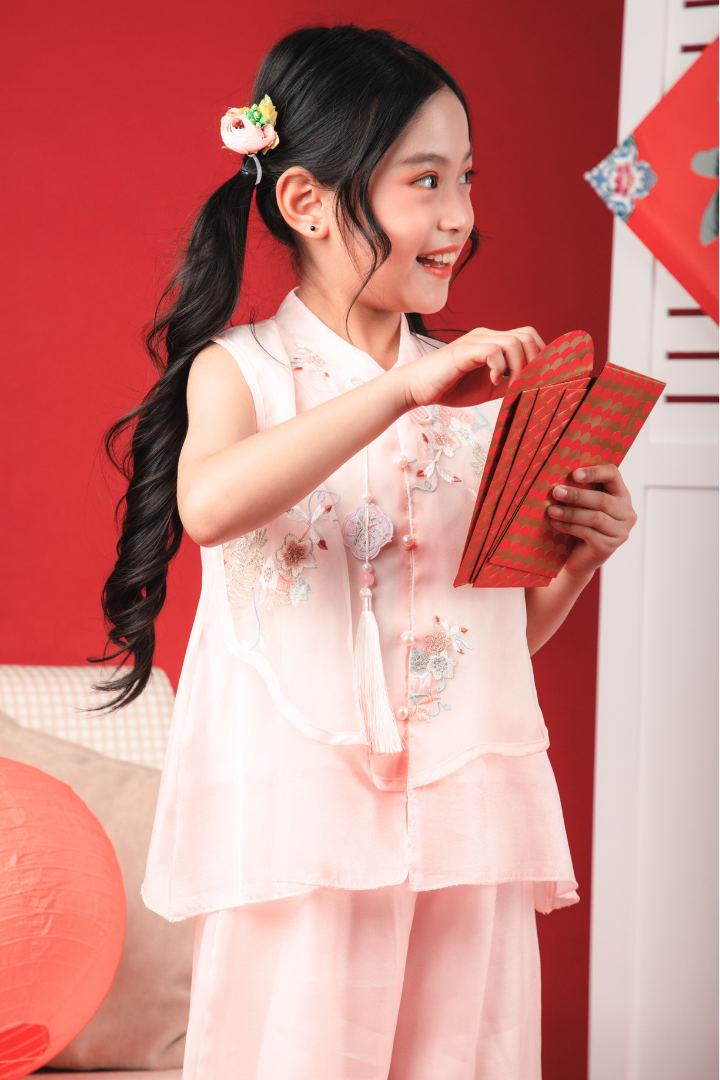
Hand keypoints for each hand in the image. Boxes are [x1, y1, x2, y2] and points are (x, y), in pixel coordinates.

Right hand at [403, 326, 544, 408]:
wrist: (417, 388)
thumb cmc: (450, 387)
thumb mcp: (489, 388)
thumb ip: (509, 384)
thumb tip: (533, 387)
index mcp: (494, 343)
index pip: (528, 338)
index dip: (540, 357)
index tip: (539, 380)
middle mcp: (487, 336)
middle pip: (527, 335)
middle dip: (535, 361)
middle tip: (527, 383)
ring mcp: (476, 341)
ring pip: (514, 342)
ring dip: (519, 367)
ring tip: (510, 385)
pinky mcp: (464, 350)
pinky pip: (493, 351)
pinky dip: (499, 368)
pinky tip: (492, 381)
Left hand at [547, 464, 636, 578]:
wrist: (580, 558)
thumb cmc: (580, 524)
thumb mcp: (583, 504)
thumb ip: (579, 489)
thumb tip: (558, 478)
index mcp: (621, 495)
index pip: (613, 475)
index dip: (594, 472)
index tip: (574, 474)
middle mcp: (626, 513)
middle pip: (603, 500)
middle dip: (577, 495)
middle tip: (556, 492)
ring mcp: (621, 532)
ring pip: (595, 517)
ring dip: (570, 512)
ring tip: (551, 510)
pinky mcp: (609, 546)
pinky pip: (588, 533)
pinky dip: (569, 527)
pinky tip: (555, 523)